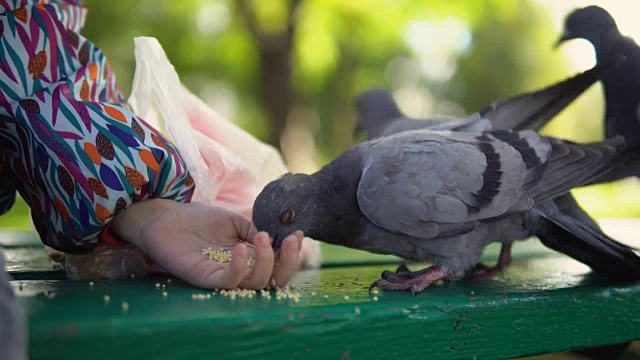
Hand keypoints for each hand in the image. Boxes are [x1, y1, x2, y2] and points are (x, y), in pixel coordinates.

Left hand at [110, 198, 303, 288]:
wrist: (166, 218)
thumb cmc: (199, 219)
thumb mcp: (235, 221)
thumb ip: (254, 230)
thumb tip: (276, 236)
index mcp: (250, 258)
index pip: (278, 266)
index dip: (291, 255)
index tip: (297, 234)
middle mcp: (240, 270)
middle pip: (273, 281)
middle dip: (287, 263)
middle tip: (288, 241)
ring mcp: (223, 275)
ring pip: (255, 284)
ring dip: (265, 261)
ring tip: (261, 238)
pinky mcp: (205, 278)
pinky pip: (228, 282)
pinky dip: (239, 268)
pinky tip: (239, 248)